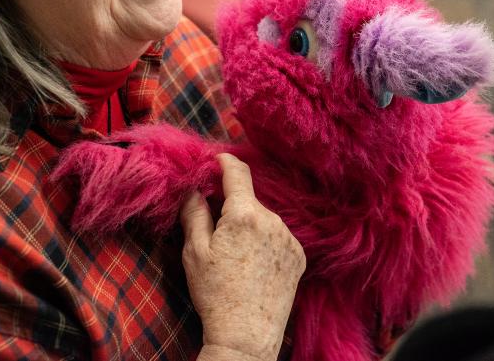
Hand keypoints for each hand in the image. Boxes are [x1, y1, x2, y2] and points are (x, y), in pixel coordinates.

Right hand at [182, 153, 305, 360]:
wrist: (246, 335)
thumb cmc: (215, 294)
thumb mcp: (195, 252)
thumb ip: (194, 214)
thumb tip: (193, 190)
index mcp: (244, 214)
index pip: (237, 173)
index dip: (225, 162)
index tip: (217, 159)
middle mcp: (273, 220)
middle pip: (249, 200)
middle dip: (233, 206)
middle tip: (215, 228)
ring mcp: (290, 238)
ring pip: (264, 219)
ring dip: (250, 226)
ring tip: (236, 257)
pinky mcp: (299, 256)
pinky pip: (279, 237)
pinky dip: (266, 242)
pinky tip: (254, 265)